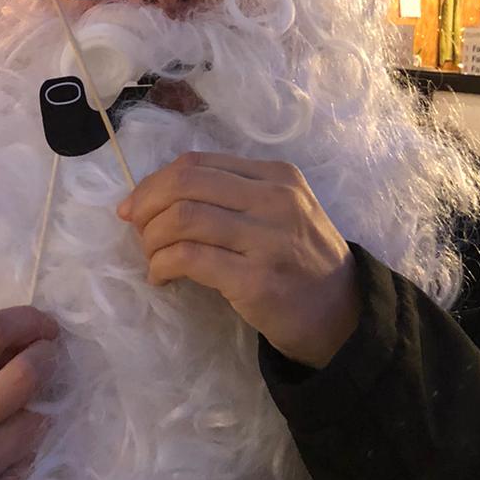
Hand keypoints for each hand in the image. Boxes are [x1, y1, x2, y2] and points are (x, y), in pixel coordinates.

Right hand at [0, 307, 56, 479]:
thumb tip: (15, 344)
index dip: (23, 320)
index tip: (42, 323)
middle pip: (26, 375)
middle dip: (48, 357)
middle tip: (50, 355)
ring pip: (37, 423)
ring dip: (34, 414)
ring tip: (16, 418)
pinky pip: (28, 465)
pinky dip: (21, 457)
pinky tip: (0, 462)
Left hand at [117, 152, 359, 369]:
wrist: (343, 315)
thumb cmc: (303, 262)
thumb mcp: (282, 211)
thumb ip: (234, 195)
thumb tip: (159, 194)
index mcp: (277, 176)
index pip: (197, 163)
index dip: (155, 182)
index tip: (136, 205)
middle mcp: (275, 200)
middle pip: (185, 184)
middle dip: (147, 205)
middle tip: (136, 229)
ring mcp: (268, 239)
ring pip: (183, 218)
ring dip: (152, 239)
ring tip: (152, 257)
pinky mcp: (256, 280)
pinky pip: (190, 258)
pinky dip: (162, 265)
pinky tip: (161, 277)